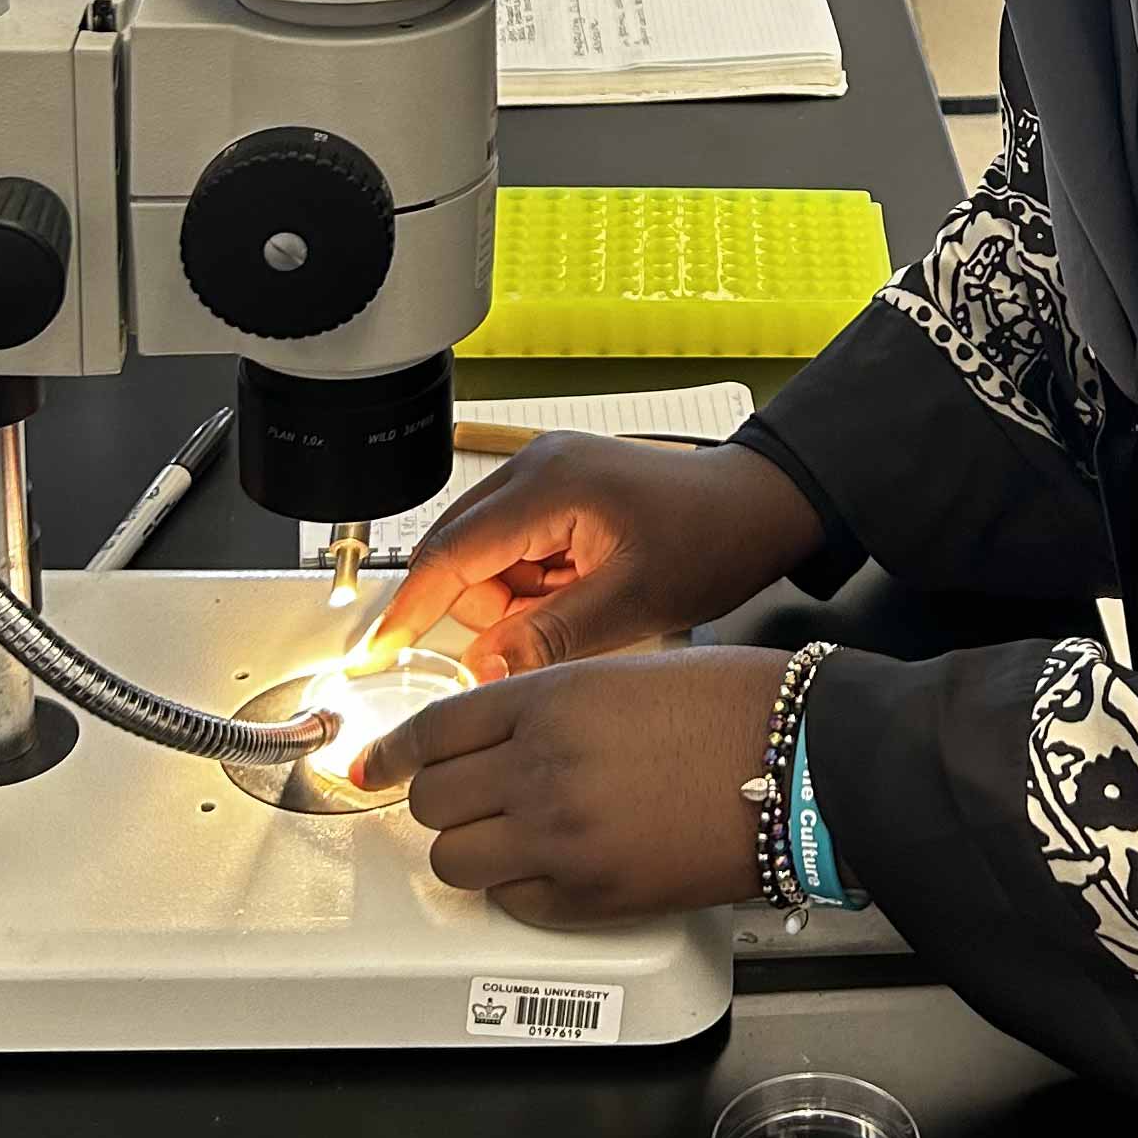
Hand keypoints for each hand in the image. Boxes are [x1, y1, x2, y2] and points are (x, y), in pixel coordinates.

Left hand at [351, 646, 786, 924]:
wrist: (804, 762)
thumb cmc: (736, 706)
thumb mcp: (626, 669)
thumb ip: (551, 702)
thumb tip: (499, 735)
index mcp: (550, 699)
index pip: (432, 730)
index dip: (394, 751)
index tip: (377, 764)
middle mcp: (541, 768)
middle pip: (431, 799)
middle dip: (436, 800)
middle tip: (462, 799)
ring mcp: (561, 838)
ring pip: (453, 860)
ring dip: (468, 849)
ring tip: (503, 838)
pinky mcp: (591, 896)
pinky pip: (510, 903)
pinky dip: (516, 889)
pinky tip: (548, 866)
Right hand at [353, 438, 823, 682]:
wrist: (759, 506)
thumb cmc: (712, 539)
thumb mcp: (630, 604)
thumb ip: (547, 639)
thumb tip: (481, 670)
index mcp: (548, 485)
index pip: (450, 553)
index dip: (410, 609)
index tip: (378, 651)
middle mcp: (536, 467)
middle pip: (459, 553)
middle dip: (483, 608)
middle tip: (539, 636)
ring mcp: (546, 472)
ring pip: (485, 555)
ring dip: (513, 598)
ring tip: (581, 606)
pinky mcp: (558, 486)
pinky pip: (515, 547)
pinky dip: (533, 583)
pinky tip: (581, 591)